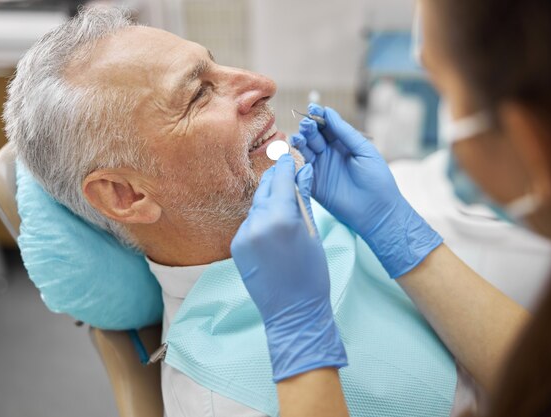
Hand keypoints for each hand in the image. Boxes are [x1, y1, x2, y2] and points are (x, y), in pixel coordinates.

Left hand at [231, 154, 346, 381]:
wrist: (293, 311)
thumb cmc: (312, 274)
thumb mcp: (313, 232)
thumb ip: (304, 198)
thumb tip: (305, 171)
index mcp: (281, 218)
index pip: (281, 180)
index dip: (286, 166)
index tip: (289, 157)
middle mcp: (257, 224)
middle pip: (266, 190)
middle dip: (276, 180)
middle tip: (286, 171)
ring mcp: (243, 236)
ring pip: (256, 207)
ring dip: (269, 201)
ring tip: (284, 201)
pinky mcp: (236, 247)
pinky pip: (249, 224)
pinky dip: (260, 219)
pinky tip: (274, 225)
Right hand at [292, 103, 441, 277]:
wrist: (377, 211)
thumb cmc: (377, 179)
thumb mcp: (364, 151)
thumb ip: (345, 133)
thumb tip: (329, 112)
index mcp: (343, 143)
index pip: (327, 126)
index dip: (319, 116)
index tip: (313, 109)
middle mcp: (329, 153)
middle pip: (313, 136)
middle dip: (308, 128)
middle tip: (305, 125)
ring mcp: (320, 168)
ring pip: (304, 150)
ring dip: (300, 142)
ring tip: (299, 138)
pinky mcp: (313, 184)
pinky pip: (300, 169)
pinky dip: (295, 161)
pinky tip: (295, 154)